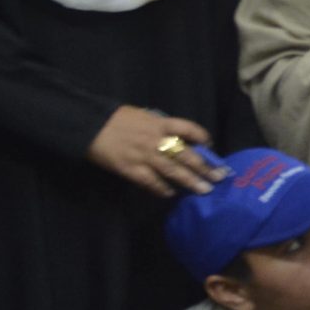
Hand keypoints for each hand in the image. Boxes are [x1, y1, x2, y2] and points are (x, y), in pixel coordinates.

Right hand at [87, 106, 224, 198]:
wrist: (89, 124)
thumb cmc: (115, 118)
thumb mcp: (142, 115)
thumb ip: (159, 125)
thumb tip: (175, 135)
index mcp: (159, 123)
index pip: (188, 128)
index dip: (201, 136)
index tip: (210, 145)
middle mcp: (156, 140)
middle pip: (186, 155)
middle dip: (205, 167)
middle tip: (219, 177)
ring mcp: (144, 155)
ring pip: (173, 171)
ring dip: (190, 181)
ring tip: (204, 190)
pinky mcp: (130, 169)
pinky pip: (150, 181)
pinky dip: (161, 188)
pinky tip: (170, 194)